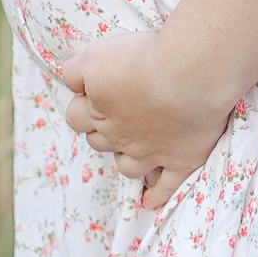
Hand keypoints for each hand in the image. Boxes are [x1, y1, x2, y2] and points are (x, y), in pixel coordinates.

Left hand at [59, 30, 232, 208]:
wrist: (188, 75)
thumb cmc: (141, 60)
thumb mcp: (96, 56)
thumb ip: (76, 71)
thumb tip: (69, 81)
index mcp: (99, 111)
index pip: (76, 117)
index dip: (81, 105)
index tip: (93, 92)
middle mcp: (120, 136)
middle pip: (100, 141)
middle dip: (102, 130)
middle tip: (117, 113)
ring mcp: (150, 152)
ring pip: (127, 166)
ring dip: (126, 160)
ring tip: (131, 152)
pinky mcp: (181, 159)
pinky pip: (165, 186)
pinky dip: (157, 195)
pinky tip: (150, 201)